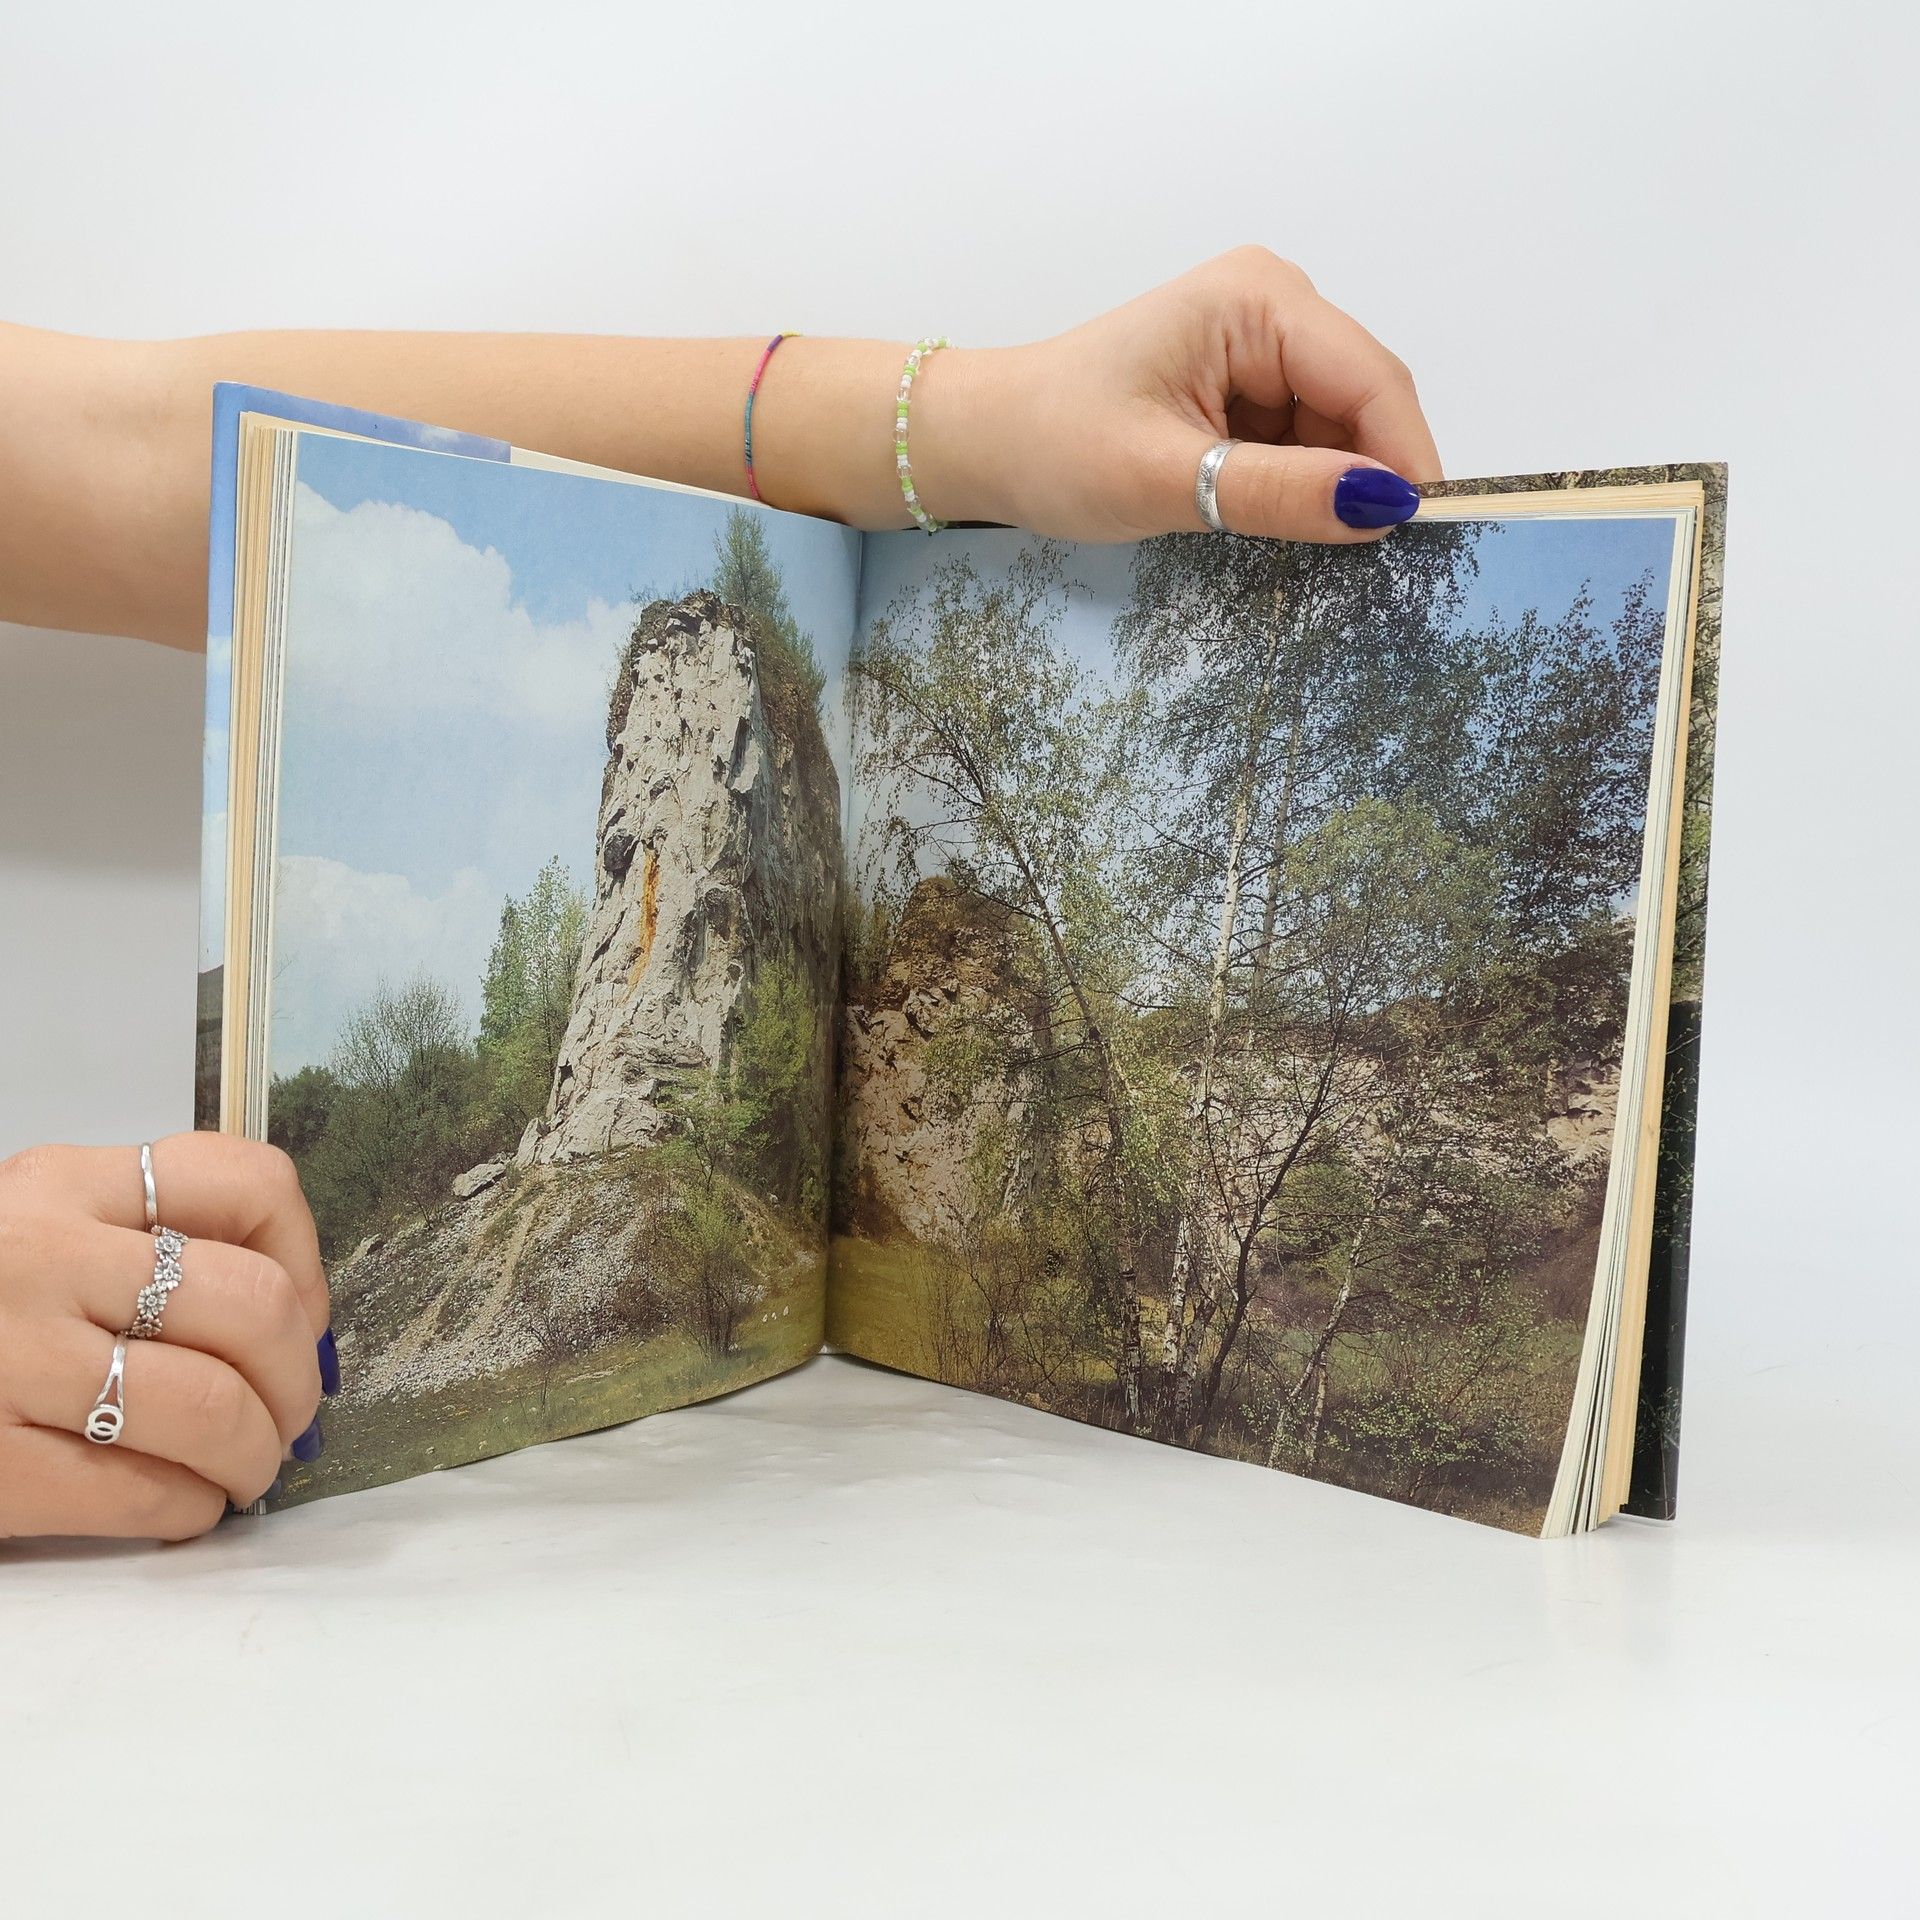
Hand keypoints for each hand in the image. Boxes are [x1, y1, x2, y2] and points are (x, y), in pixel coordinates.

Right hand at [0, 1135, 334, 1542]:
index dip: (307, 1260)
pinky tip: (181, 1506)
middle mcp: (39, 1254)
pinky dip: (189, 1508)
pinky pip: (141, 1491)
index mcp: (64, 1183)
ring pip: (213, 1406)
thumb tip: (295, 1324)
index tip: (301, 1316)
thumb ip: (142, 1247)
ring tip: (243, 1470)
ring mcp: (5, 1357)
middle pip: (253, 1303)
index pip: (249, 1182)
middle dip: (296, 1378)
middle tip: (288, 1416)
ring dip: (255, 1454)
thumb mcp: (34, 1234)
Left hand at [920, 245, 1442, 544]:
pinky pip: (1304, 443)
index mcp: (1258, 299)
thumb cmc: (1054, 445)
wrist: (985, 443)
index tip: (1427, 537)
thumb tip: (1383, 506)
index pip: (1371, 380)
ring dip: (1330, 489)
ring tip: (1298, 546)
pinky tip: (1275, 524)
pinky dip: (1300, 488)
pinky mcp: (1246, 388)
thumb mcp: (1168, 478)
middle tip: (1370, 565)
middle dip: (1368, 478)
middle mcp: (1273, 306)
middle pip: (1364, 404)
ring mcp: (1262, 347)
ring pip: (1339, 431)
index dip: (1407, 458)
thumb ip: (1278, 491)